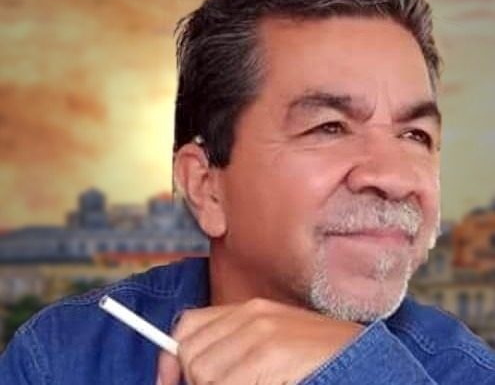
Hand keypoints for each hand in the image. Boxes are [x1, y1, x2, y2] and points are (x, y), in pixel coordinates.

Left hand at [156, 298, 362, 384]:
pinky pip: (224, 384)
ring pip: (203, 375)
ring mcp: (262, 335)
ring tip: (255, 384)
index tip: (168, 379)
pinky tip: (270, 383)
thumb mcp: (270, 344)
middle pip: (191, 356)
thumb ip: (229, 348)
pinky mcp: (270, 356)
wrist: (365, 359)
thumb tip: (178, 370)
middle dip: (199, 381)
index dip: (171, 357)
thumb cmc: (315, 359)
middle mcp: (252, 316)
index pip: (187, 325)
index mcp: (250, 309)